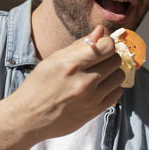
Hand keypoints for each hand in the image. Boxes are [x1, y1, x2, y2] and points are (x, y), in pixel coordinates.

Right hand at [6, 25, 124, 140]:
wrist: (28, 118)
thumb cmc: (37, 86)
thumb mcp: (53, 60)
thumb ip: (79, 45)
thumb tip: (101, 31)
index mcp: (72, 65)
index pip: (107, 46)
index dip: (107, 42)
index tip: (102, 45)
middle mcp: (84, 81)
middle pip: (116, 60)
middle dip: (109, 56)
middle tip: (98, 61)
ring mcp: (92, 98)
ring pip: (119, 76)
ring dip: (112, 72)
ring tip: (98, 74)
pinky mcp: (95, 111)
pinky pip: (117, 93)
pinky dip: (112, 88)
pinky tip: (99, 88)